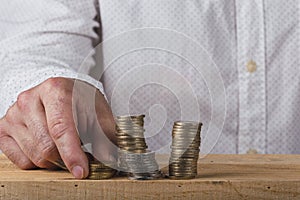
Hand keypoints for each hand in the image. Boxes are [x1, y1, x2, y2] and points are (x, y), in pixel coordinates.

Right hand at [0, 77, 115, 178]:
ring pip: (34, 156)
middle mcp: (28, 99)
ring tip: (62, 145)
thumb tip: (109, 159)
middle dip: (66, 158)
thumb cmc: (80, 102)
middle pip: (46, 147)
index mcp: (54, 90)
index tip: (81, 171)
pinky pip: (20, 161)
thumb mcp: (98, 113)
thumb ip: (105, 135)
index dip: (72, 153)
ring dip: (53, 160)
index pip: (61, 128)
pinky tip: (47, 146)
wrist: (61, 92)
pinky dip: (37, 161)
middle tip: (78, 153)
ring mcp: (13, 114)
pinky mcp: (3, 128)